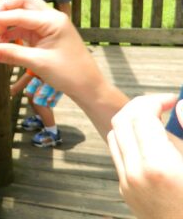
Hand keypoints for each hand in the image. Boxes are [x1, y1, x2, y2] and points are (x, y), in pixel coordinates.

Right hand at [0, 0, 105, 97]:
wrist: (88, 86)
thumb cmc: (69, 74)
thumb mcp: (38, 63)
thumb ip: (11, 54)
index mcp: (52, 21)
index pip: (19, 14)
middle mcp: (51, 17)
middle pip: (22, 1)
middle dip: (4, 9)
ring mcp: (48, 25)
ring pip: (23, 13)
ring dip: (7, 21)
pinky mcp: (46, 34)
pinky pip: (25, 26)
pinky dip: (13, 31)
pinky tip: (3, 42)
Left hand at [107, 94, 182, 218]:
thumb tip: (179, 105)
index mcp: (157, 165)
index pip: (140, 115)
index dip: (156, 100)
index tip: (173, 100)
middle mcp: (135, 174)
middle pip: (121, 121)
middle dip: (141, 106)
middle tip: (163, 106)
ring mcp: (127, 184)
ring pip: (115, 136)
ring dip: (132, 123)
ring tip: (159, 123)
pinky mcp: (126, 192)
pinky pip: (119, 156)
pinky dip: (131, 141)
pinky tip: (155, 145)